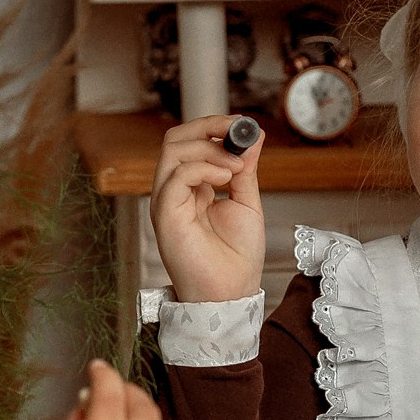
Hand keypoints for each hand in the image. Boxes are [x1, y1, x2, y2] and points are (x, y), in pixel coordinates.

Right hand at [149, 114, 264, 303]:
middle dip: (208, 127)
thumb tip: (254, 135)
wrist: (231, 293)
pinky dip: (203, 168)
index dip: (214, 127)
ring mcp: (166, 202)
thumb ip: (245, 169)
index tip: (244, 126)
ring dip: (210, 149)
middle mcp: (173, 191)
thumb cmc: (236, 258)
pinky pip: (177, 175)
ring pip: (173, 150)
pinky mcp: (165, 214)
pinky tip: (225, 178)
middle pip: (175, 139)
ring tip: (237, 166)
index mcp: (190, 187)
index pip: (190, 142)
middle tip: (238, 133)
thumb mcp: (246, 202)